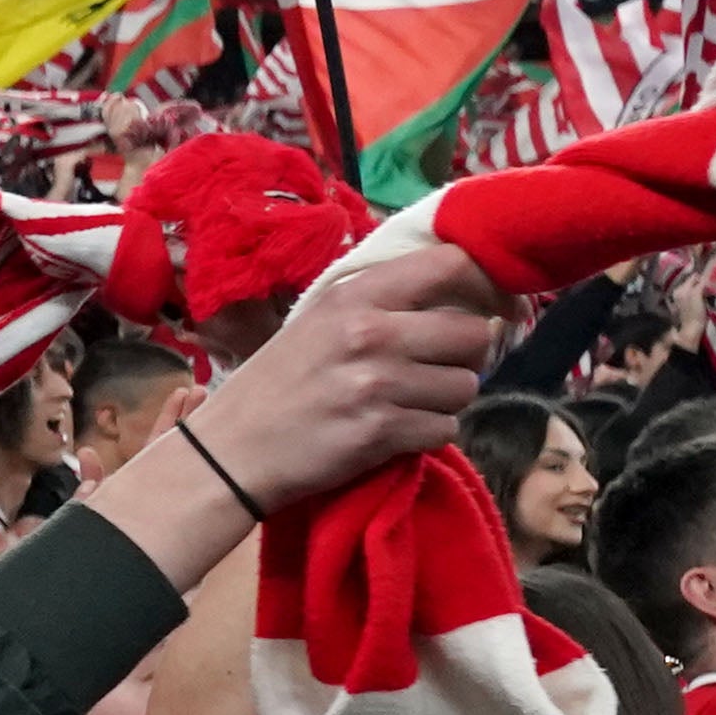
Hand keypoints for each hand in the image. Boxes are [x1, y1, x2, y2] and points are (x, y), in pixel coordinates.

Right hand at [171, 238, 504, 505]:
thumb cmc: (279, 381)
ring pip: (466, 386)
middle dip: (468, 354)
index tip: (479, 306)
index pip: (452, 265)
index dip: (482, 285)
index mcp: (354, 295)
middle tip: (440, 366)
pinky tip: (398, 430)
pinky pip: (446, 428)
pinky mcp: (380, 433)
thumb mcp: (320, 319)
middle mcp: (369, 333)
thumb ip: (382, 301)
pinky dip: (429, 433)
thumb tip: (466, 302)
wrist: (232, 449)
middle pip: (473, 332)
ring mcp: (376, 384)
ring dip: (447, 399)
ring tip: (410, 401)